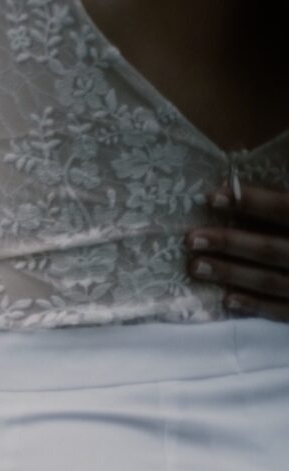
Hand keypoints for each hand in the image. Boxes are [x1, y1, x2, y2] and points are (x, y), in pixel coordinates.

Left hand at [192, 183, 288, 320]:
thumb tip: (262, 159)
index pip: (287, 208)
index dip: (252, 202)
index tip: (214, 196)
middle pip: (272, 248)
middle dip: (230, 243)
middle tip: (191, 238)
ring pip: (273, 280)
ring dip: (232, 274)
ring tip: (196, 266)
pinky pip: (285, 310)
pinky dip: (257, 305)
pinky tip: (227, 299)